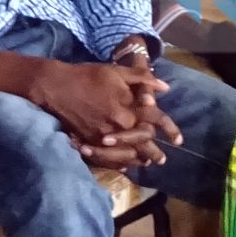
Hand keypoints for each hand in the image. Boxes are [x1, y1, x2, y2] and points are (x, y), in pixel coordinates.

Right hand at [30, 57, 181, 165]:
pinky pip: (107, 159)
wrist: (56, 87)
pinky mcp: (89, 143)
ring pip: (126, 155)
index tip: (179, 140)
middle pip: (142, 144)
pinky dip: (118, 162)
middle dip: (154, 152)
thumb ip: (142, 79)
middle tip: (162, 159)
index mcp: (127, 108)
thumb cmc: (88, 76)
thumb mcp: (117, 72)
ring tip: (146, 163)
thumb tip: (164, 88)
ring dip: (138, 159)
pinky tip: (124, 165)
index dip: (169, 129)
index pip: (154, 121)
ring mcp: (102, 138)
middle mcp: (117, 126)